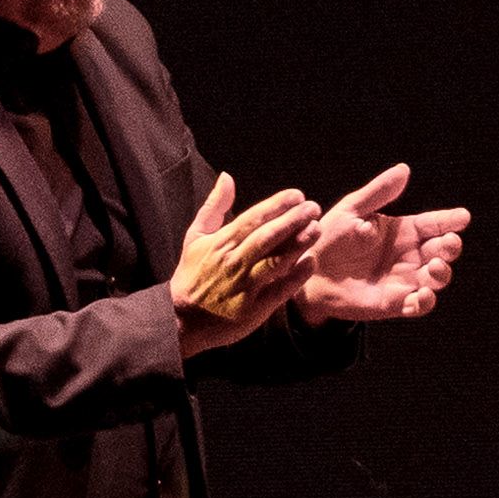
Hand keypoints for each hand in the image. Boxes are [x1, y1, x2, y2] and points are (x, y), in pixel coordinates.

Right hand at [172, 171, 320, 354]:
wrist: (182, 319)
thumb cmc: (192, 275)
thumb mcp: (195, 237)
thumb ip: (214, 206)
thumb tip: (227, 177)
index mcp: (221, 243)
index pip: (252, 218)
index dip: (276, 205)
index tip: (297, 195)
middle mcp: (233, 262)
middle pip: (267, 237)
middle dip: (292, 220)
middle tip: (313, 207)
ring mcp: (244, 286)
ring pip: (275, 261)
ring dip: (298, 244)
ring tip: (317, 229)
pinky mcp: (254, 309)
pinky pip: (279, 290)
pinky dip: (296, 276)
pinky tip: (311, 262)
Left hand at [296, 163, 470, 323]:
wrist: (307, 272)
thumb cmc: (328, 237)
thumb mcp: (351, 210)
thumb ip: (378, 193)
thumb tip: (405, 169)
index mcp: (403, 231)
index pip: (433, 224)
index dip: (449, 220)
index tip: (463, 217)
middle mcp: (409, 255)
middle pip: (442, 251)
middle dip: (451, 247)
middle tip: (449, 243)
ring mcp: (404, 280)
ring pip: (436, 279)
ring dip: (442, 274)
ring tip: (434, 266)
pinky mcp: (394, 304)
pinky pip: (418, 305)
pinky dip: (425, 302)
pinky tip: (422, 295)